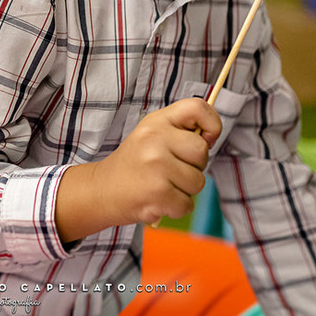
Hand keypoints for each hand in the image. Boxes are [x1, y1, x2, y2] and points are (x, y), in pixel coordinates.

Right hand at [56, 98, 220, 239]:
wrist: (103, 190)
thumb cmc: (136, 163)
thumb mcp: (153, 134)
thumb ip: (180, 130)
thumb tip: (212, 136)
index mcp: (156, 121)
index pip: (198, 108)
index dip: (212, 123)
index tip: (207, 138)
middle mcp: (155, 139)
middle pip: (202, 152)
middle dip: (194, 166)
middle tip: (172, 170)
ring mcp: (156, 166)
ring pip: (198, 182)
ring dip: (185, 190)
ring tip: (162, 185)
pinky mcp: (158, 193)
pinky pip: (188, 204)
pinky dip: (177, 208)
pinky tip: (159, 200)